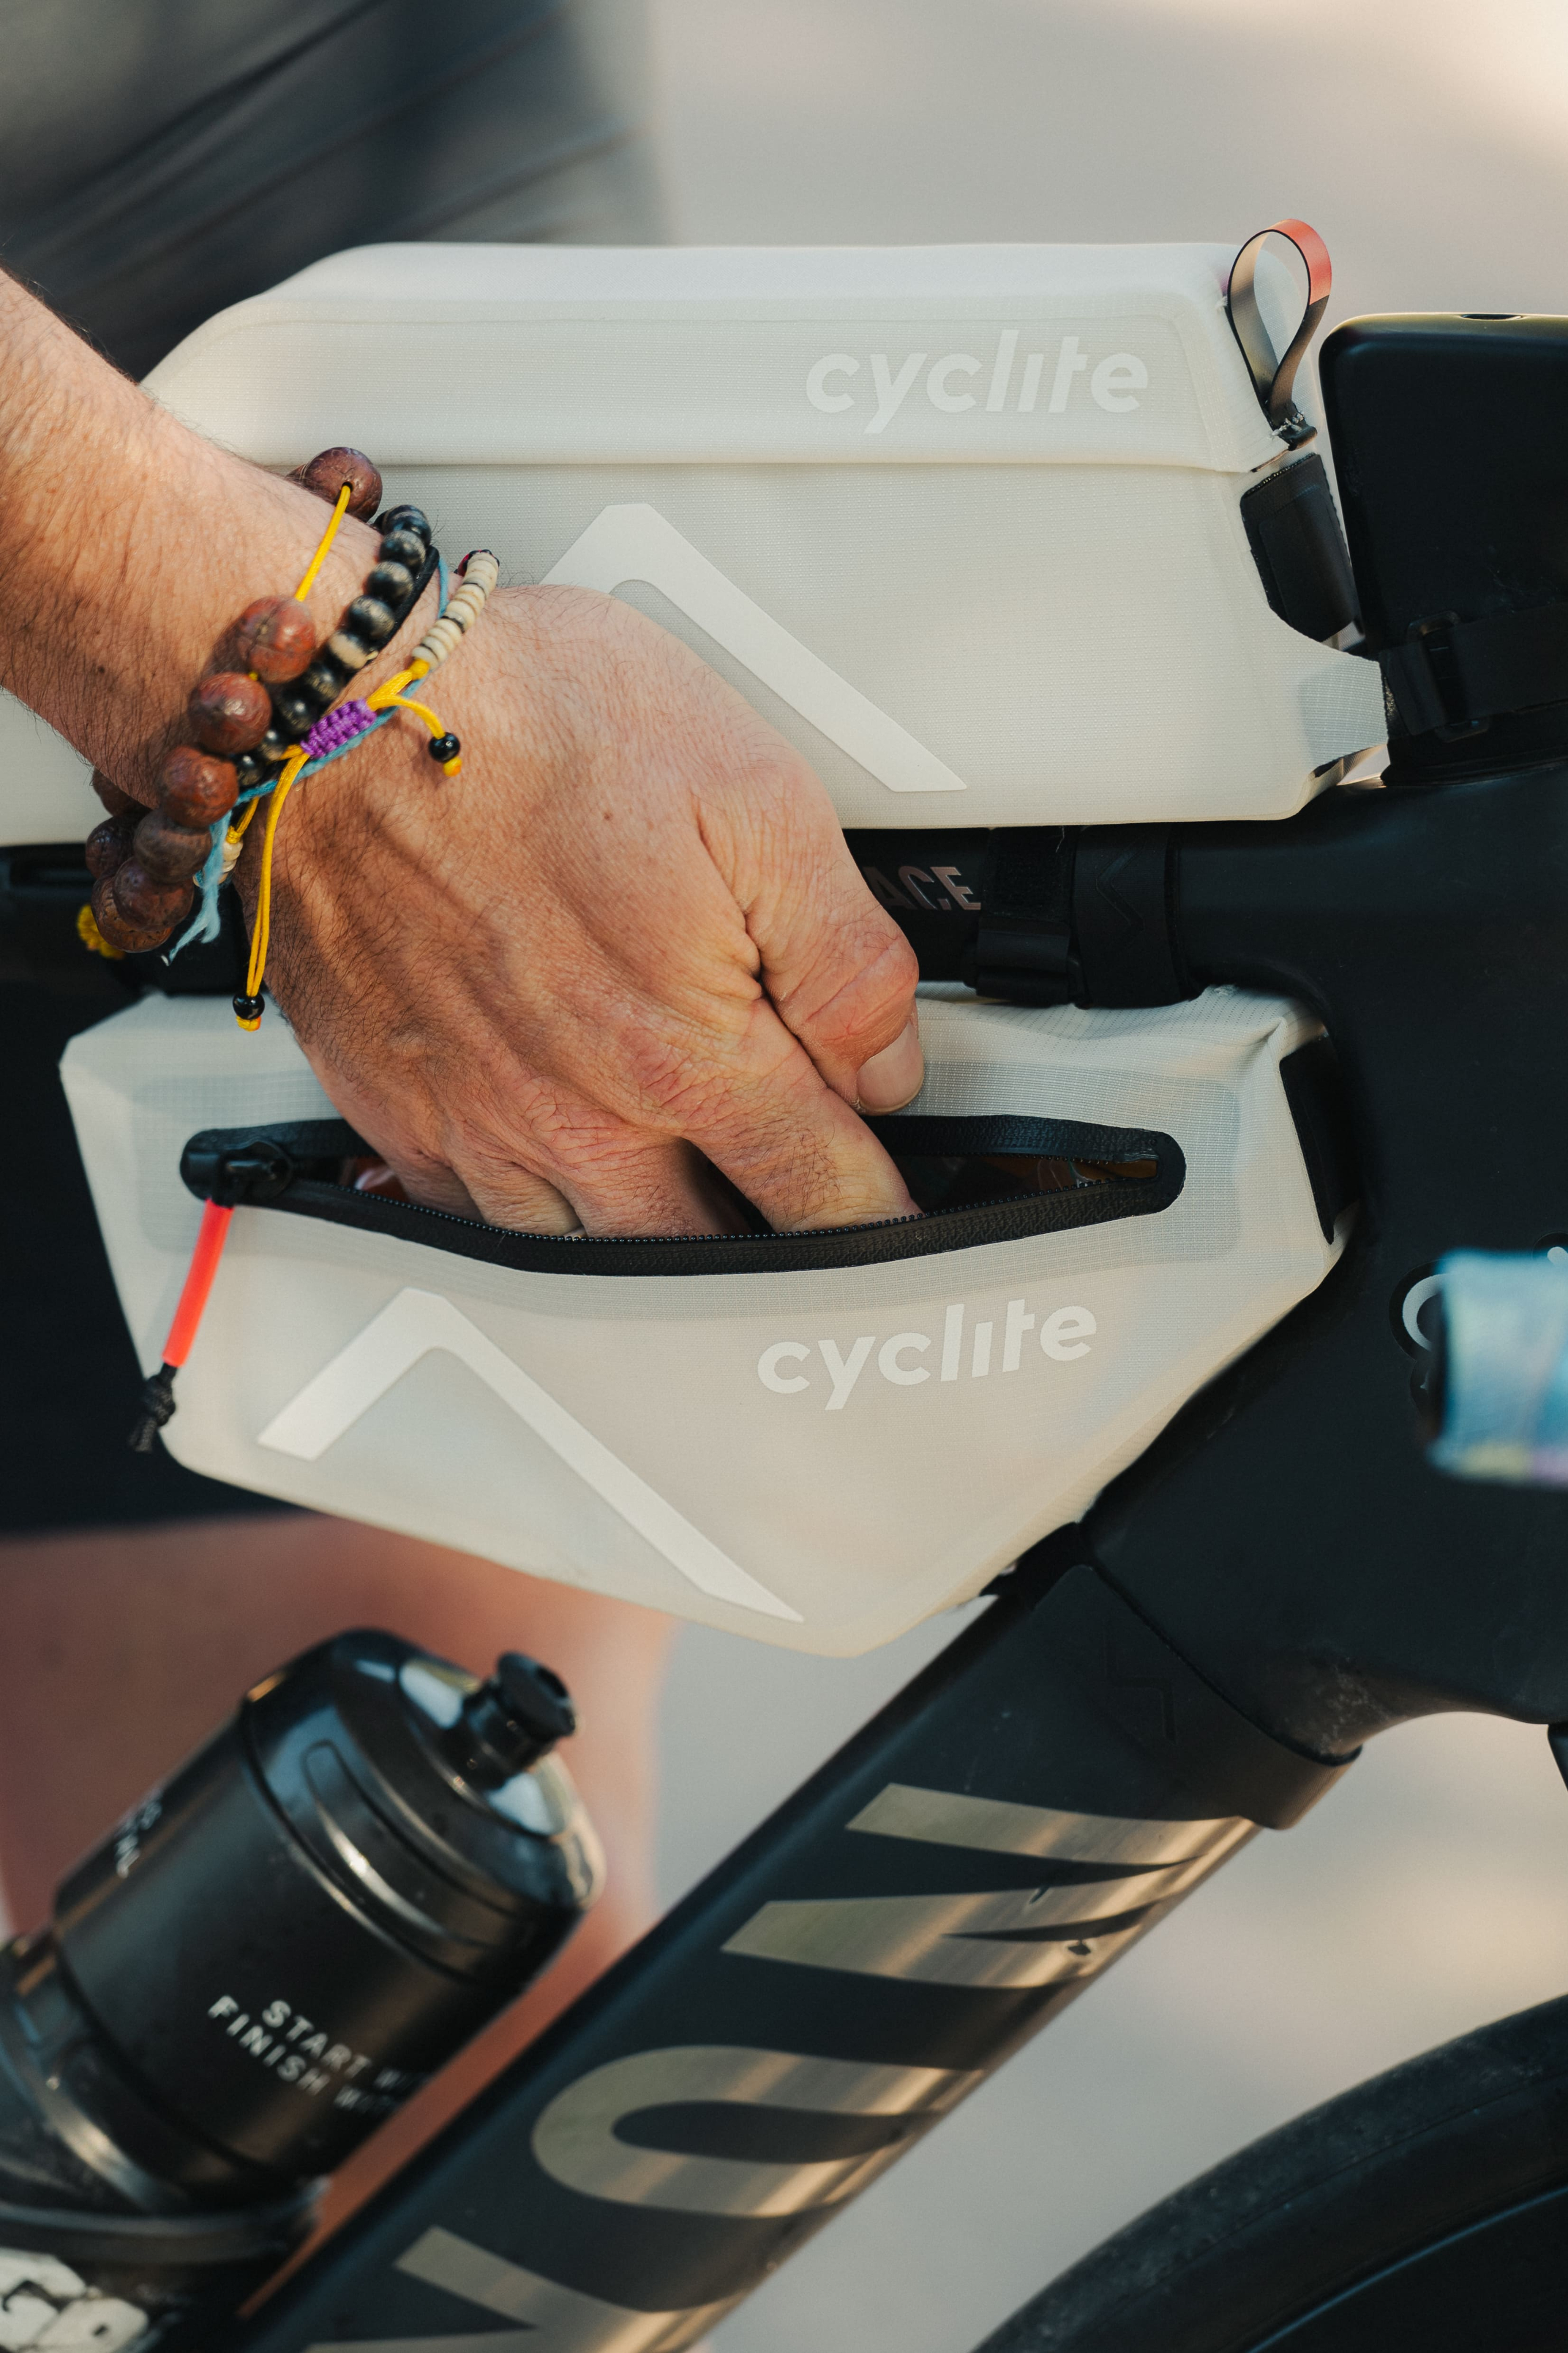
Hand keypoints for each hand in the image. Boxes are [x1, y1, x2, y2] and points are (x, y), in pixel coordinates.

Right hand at [0, 272, 920, 1237]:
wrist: (331, 710)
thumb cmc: (524, 725)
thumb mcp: (753, 797)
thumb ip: (843, 955)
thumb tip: (890, 1060)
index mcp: (685, 1049)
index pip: (822, 1187)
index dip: (881, 1210)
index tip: (900, 1213)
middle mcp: (582, 1116)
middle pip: (711, 1252)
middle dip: (773, 1246)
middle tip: (809, 1224)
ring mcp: (483, 1126)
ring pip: (596, 1257)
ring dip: (658, 1250)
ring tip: (700, 1219)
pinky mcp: (401, 1114)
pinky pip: (483, 1228)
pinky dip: (539, 1229)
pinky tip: (567, 1192)